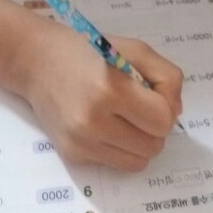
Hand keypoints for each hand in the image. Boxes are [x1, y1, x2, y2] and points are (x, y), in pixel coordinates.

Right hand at [4, 13, 183, 171]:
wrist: (36, 62)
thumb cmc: (89, 51)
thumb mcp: (133, 49)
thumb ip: (166, 76)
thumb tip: (176, 113)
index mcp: (109, 90)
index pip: (163, 120)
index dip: (166, 106)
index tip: (152, 93)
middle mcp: (93, 121)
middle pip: (154, 145)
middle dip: (155, 126)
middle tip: (140, 106)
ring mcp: (81, 143)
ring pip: (139, 161)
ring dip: (140, 141)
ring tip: (126, 118)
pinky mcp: (73, 156)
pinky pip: (116, 164)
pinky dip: (120, 148)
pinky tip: (106, 125)